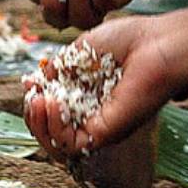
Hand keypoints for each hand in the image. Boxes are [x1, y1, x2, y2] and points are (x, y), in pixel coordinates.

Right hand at [23, 14, 187, 157]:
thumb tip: (33, 85)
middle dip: (34, 117)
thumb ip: (57, 70)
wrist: (156, 43)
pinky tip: (53, 104)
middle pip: (51, 134)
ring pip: (58, 146)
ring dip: (39, 125)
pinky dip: (54, 129)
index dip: (36, 102)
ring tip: (40, 101)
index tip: (32, 83)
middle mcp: (94, 114)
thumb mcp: (81, 50)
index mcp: (88, 96)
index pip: (52, 113)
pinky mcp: (108, 133)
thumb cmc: (130, 40)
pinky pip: (72, 146)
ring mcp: (101, 126)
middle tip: (34, 97)